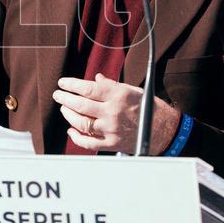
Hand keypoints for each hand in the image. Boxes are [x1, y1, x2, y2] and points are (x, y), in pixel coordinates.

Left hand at [53, 73, 180, 154]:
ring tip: (64, 109)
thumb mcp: (132, 90)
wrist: (165, 130)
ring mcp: (111, 129)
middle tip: (57, 95)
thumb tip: (96, 78)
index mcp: (118, 95)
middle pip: (81, 105)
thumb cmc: (150, 107)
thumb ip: (111, 85)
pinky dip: (77, 137)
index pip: (88, 88)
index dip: (71, 85)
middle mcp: (113, 111)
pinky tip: (71, 131)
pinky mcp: (112, 144)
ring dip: (69, 115)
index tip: (62, 83)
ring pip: (82, 123)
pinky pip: (89, 142)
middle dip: (65, 99)